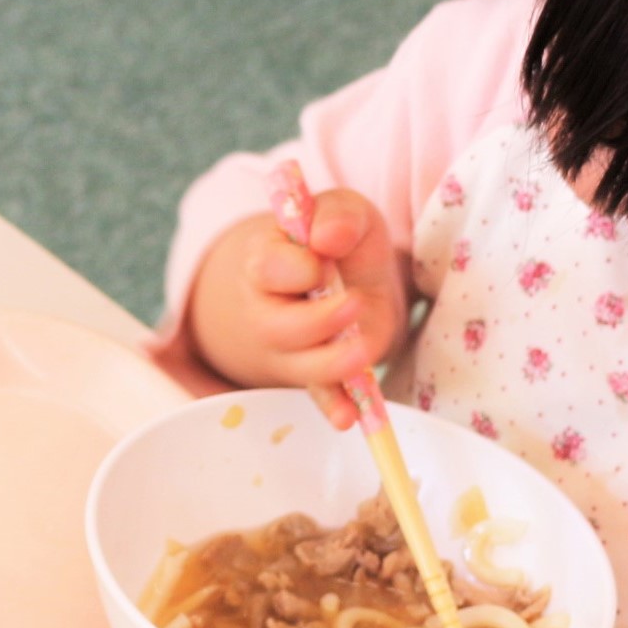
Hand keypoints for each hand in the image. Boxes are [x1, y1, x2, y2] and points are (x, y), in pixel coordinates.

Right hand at [185, 189, 406, 428]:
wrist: (345, 275)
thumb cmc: (337, 240)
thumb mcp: (342, 211)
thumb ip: (337, 214)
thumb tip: (328, 236)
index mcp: (266, 261)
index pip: (267, 268)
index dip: (297, 268)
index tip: (324, 258)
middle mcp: (267, 310)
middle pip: (276, 326)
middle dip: (316, 321)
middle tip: (355, 303)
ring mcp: (289, 349)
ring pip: (300, 365)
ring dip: (331, 364)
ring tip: (362, 352)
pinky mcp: (317, 372)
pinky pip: (320, 394)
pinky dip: (334, 406)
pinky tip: (348, 417)